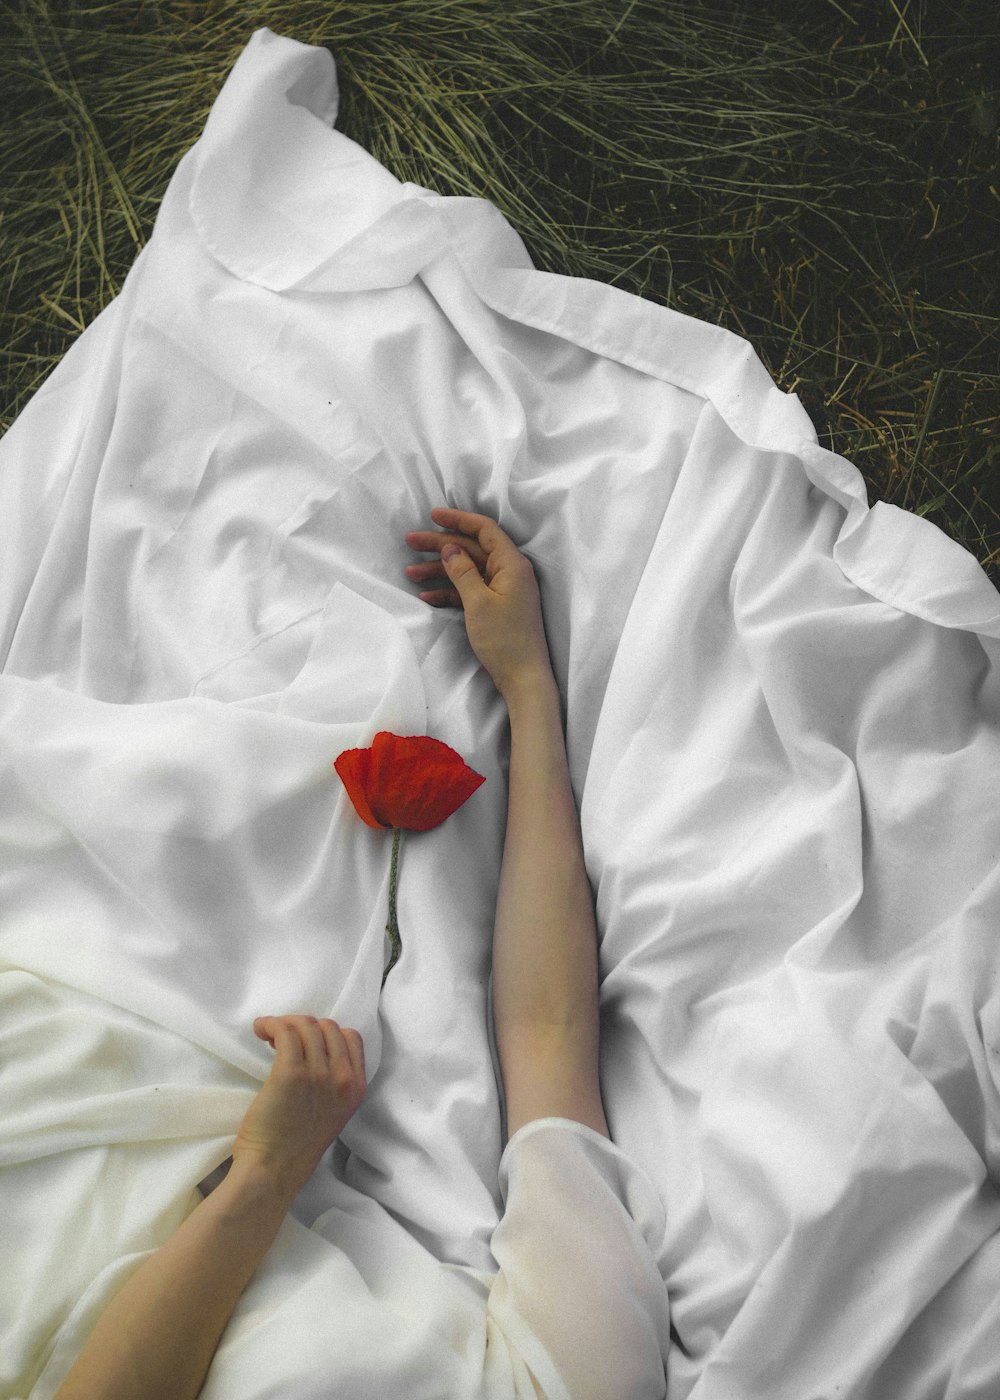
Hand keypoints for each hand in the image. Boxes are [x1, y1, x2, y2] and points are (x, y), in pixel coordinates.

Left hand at [232, 1016, 365, 1198]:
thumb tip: (314, 1049)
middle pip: (328, 1027)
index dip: (326, 1033)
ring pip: (305, 1025)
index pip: (351, 1038)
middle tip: (281, 1039)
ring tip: (268, 1034)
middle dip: (304, 1025)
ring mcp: (318, 1075)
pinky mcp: (290, 1073)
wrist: (272, 1171)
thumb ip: (334, 1085)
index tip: (305, 1042)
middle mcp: (342, 1079)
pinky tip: (260, 1029)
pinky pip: (285, 1031)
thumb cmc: (295, 1147)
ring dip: (284, 1023)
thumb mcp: (332, 1114)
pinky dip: (271, 1024)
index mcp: (356, 1089)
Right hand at [404, 507, 553, 699]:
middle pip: (471, 549)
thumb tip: (450, 548)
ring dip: (439, 570)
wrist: (523, 678)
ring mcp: (503, 590)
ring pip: (467, 570)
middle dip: (440, 545)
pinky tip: (426, 595)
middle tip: (410, 541)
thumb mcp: (478, 602)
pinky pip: (469, 590)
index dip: (458, 520)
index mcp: (511, 564)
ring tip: (410, 573)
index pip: (484, 530)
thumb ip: (462, 571)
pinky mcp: (496, 607)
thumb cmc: (505, 640)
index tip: (433, 516)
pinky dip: (449, 591)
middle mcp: (509, 572)